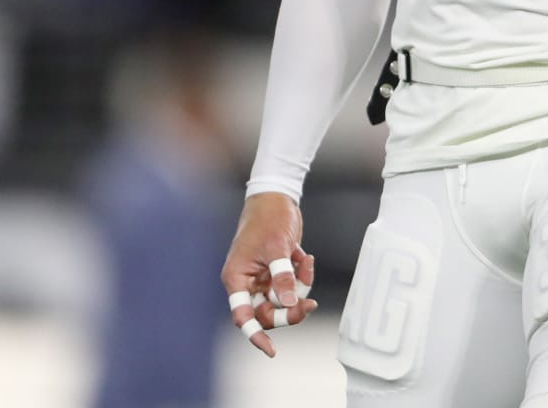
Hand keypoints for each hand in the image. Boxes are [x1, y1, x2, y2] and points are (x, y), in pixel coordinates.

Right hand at [220, 192, 317, 357]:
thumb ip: (282, 276)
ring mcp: (263, 277)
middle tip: (310, 305)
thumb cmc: (268, 218)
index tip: (271, 350)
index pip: (243, 316)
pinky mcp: (277, 270)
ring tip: (306, 263)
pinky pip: (293, 285)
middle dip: (289, 310)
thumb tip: (289, 303)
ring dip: (300, 288)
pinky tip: (305, 257)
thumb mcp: (277, 248)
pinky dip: (302, 275)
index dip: (255, 335)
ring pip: (283, 300)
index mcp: (237, 278)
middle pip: (268, 312)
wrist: (276, 197)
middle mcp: (248, 282)